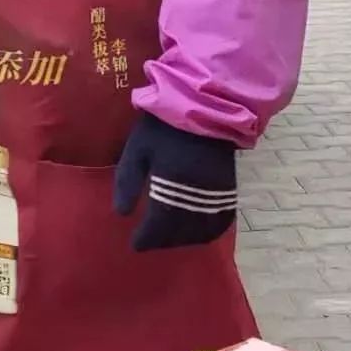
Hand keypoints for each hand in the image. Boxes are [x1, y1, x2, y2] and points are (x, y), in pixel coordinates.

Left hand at [114, 114, 238, 252]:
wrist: (203, 106)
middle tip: (150, 242)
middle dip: (163, 242)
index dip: (146, 239)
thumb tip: (122, 214)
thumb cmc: (163, 127)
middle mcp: (196, 195)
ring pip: (203, 231)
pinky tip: (198, 233)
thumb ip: (127, 182)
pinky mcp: (229, 188)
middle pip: (180, 232)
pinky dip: (210, 232)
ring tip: (171, 239)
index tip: (135, 244)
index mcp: (171, 185)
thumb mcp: (137, 150)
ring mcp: (217, 193)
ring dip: (185, 241)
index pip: (158, 225)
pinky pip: (223, 220)